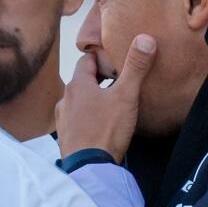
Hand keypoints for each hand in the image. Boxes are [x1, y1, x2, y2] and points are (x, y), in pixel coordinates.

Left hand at [56, 34, 156, 163]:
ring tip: (111, 103)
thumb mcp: (126, 95)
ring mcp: (62, 120)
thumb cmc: (106, 129)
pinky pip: (77, 120)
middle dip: (99, 79)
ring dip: (93, 99)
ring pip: (79, 101)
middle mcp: (65, 99)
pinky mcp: (65, 137)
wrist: (90, 168)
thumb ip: (135, 67)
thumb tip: (145, 38)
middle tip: (119, 81)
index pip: (86, 60)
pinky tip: (101, 124)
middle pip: (83, 81)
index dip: (102, 58)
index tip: (116, 60)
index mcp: (77, 85)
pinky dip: (87, 117)